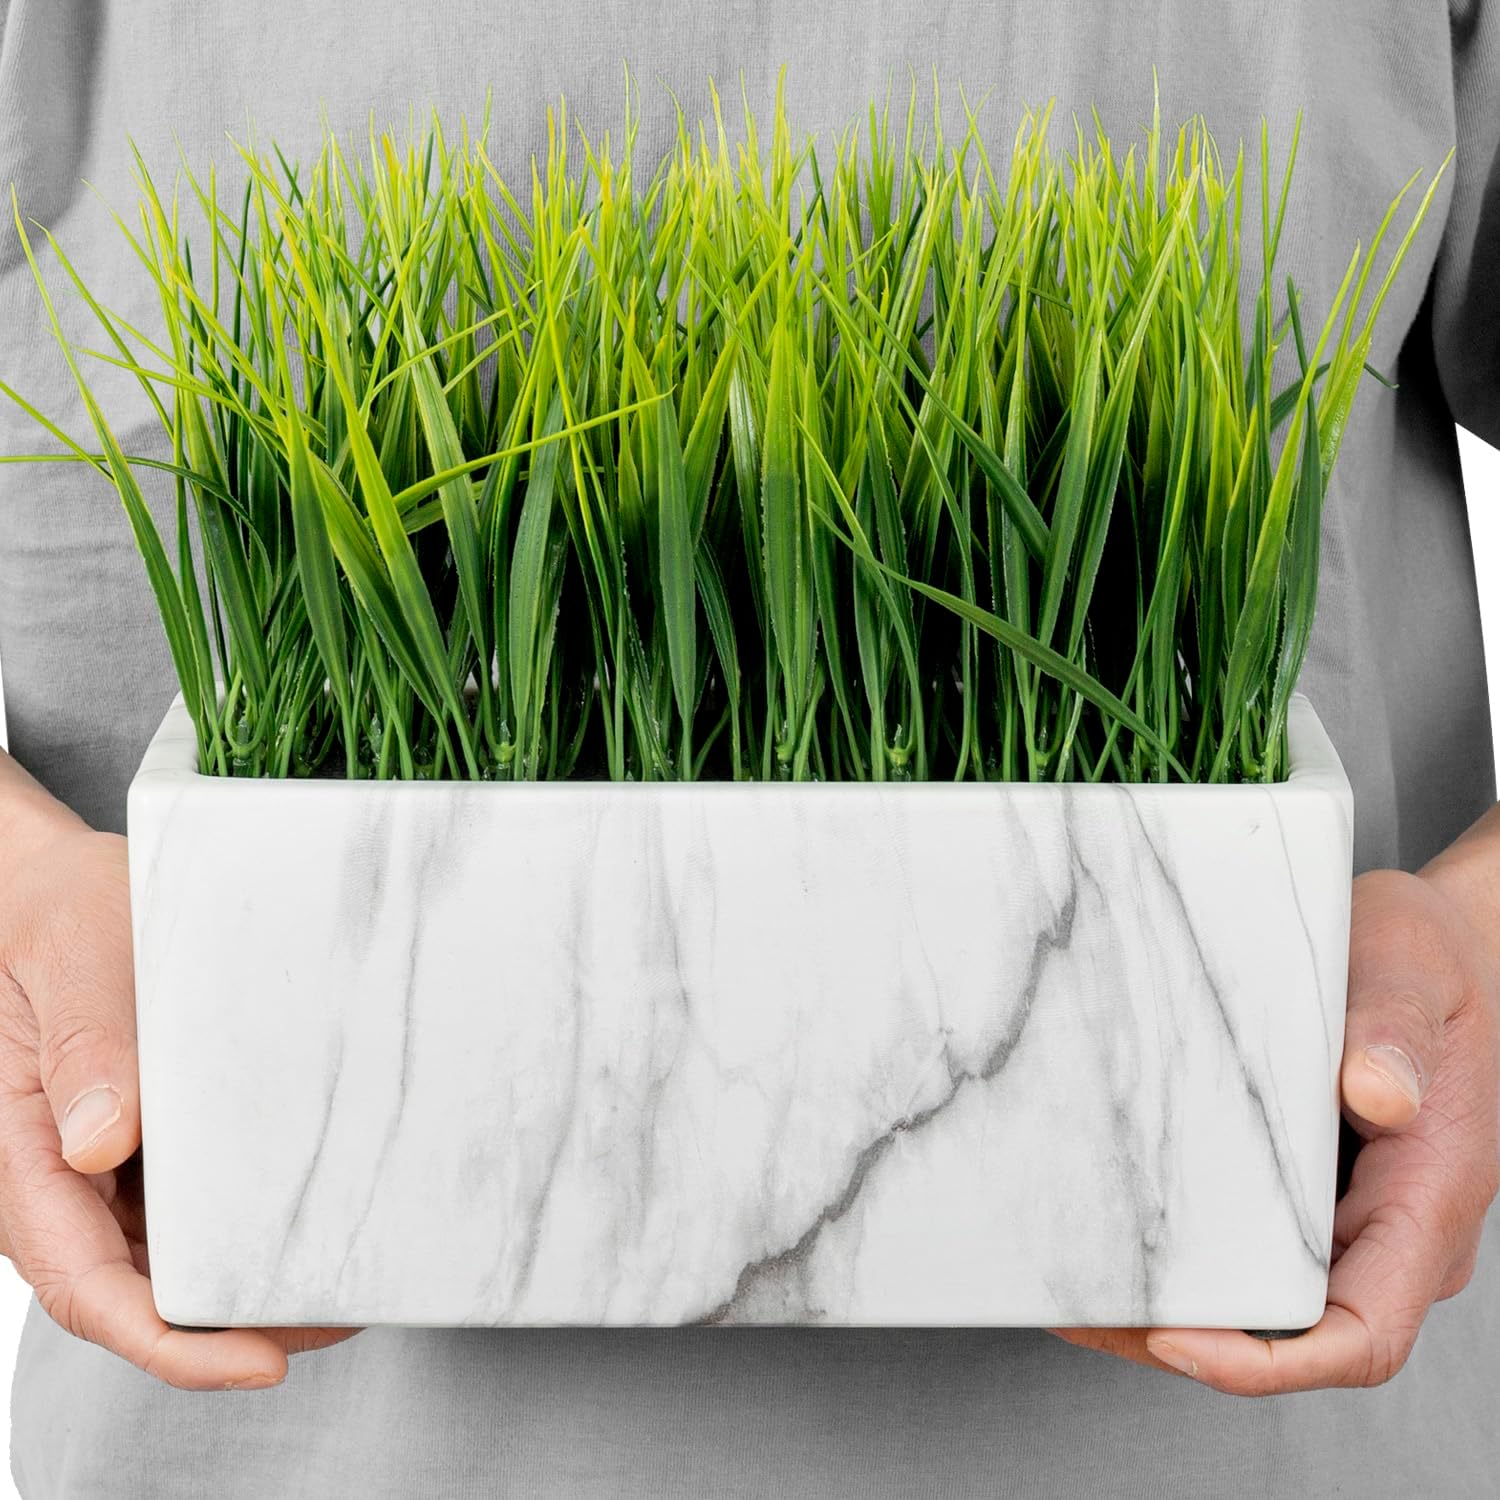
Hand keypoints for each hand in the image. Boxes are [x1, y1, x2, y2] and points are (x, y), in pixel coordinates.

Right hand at [0, 763, 353, 1388]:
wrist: (50, 886)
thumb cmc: (56, 914)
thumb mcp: (69, 960)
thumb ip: (83, 1048)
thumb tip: (100, 1147)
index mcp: (19, 1154)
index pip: (87, 1285)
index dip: (171, 1342)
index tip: (260, 1361)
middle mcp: (58, 1178)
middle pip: (137, 1293)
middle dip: (232, 1330)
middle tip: (341, 1317)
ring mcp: (99, 1168)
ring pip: (165, 1260)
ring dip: (243, 1286)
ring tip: (344, 1280)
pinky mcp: (138, 1146)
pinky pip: (185, 1207)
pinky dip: (242, 1228)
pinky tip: (306, 1220)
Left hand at [1052, 816, 1499, 1394]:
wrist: (1440, 946)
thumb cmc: (1428, 959)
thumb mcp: (1412, 969)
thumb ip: (1393, 1030)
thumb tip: (1374, 1093)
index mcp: (1426, 1199)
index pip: (1361, 1335)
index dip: (1268, 1362)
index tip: (1177, 1339)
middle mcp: (1387, 1229)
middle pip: (1288, 1332)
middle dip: (1182, 1335)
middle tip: (1080, 1307)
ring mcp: (1346, 1215)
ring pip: (1260, 1297)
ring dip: (1169, 1300)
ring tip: (1070, 1282)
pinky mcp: (1306, 1188)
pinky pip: (1246, 1239)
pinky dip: (1181, 1248)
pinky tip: (1108, 1228)